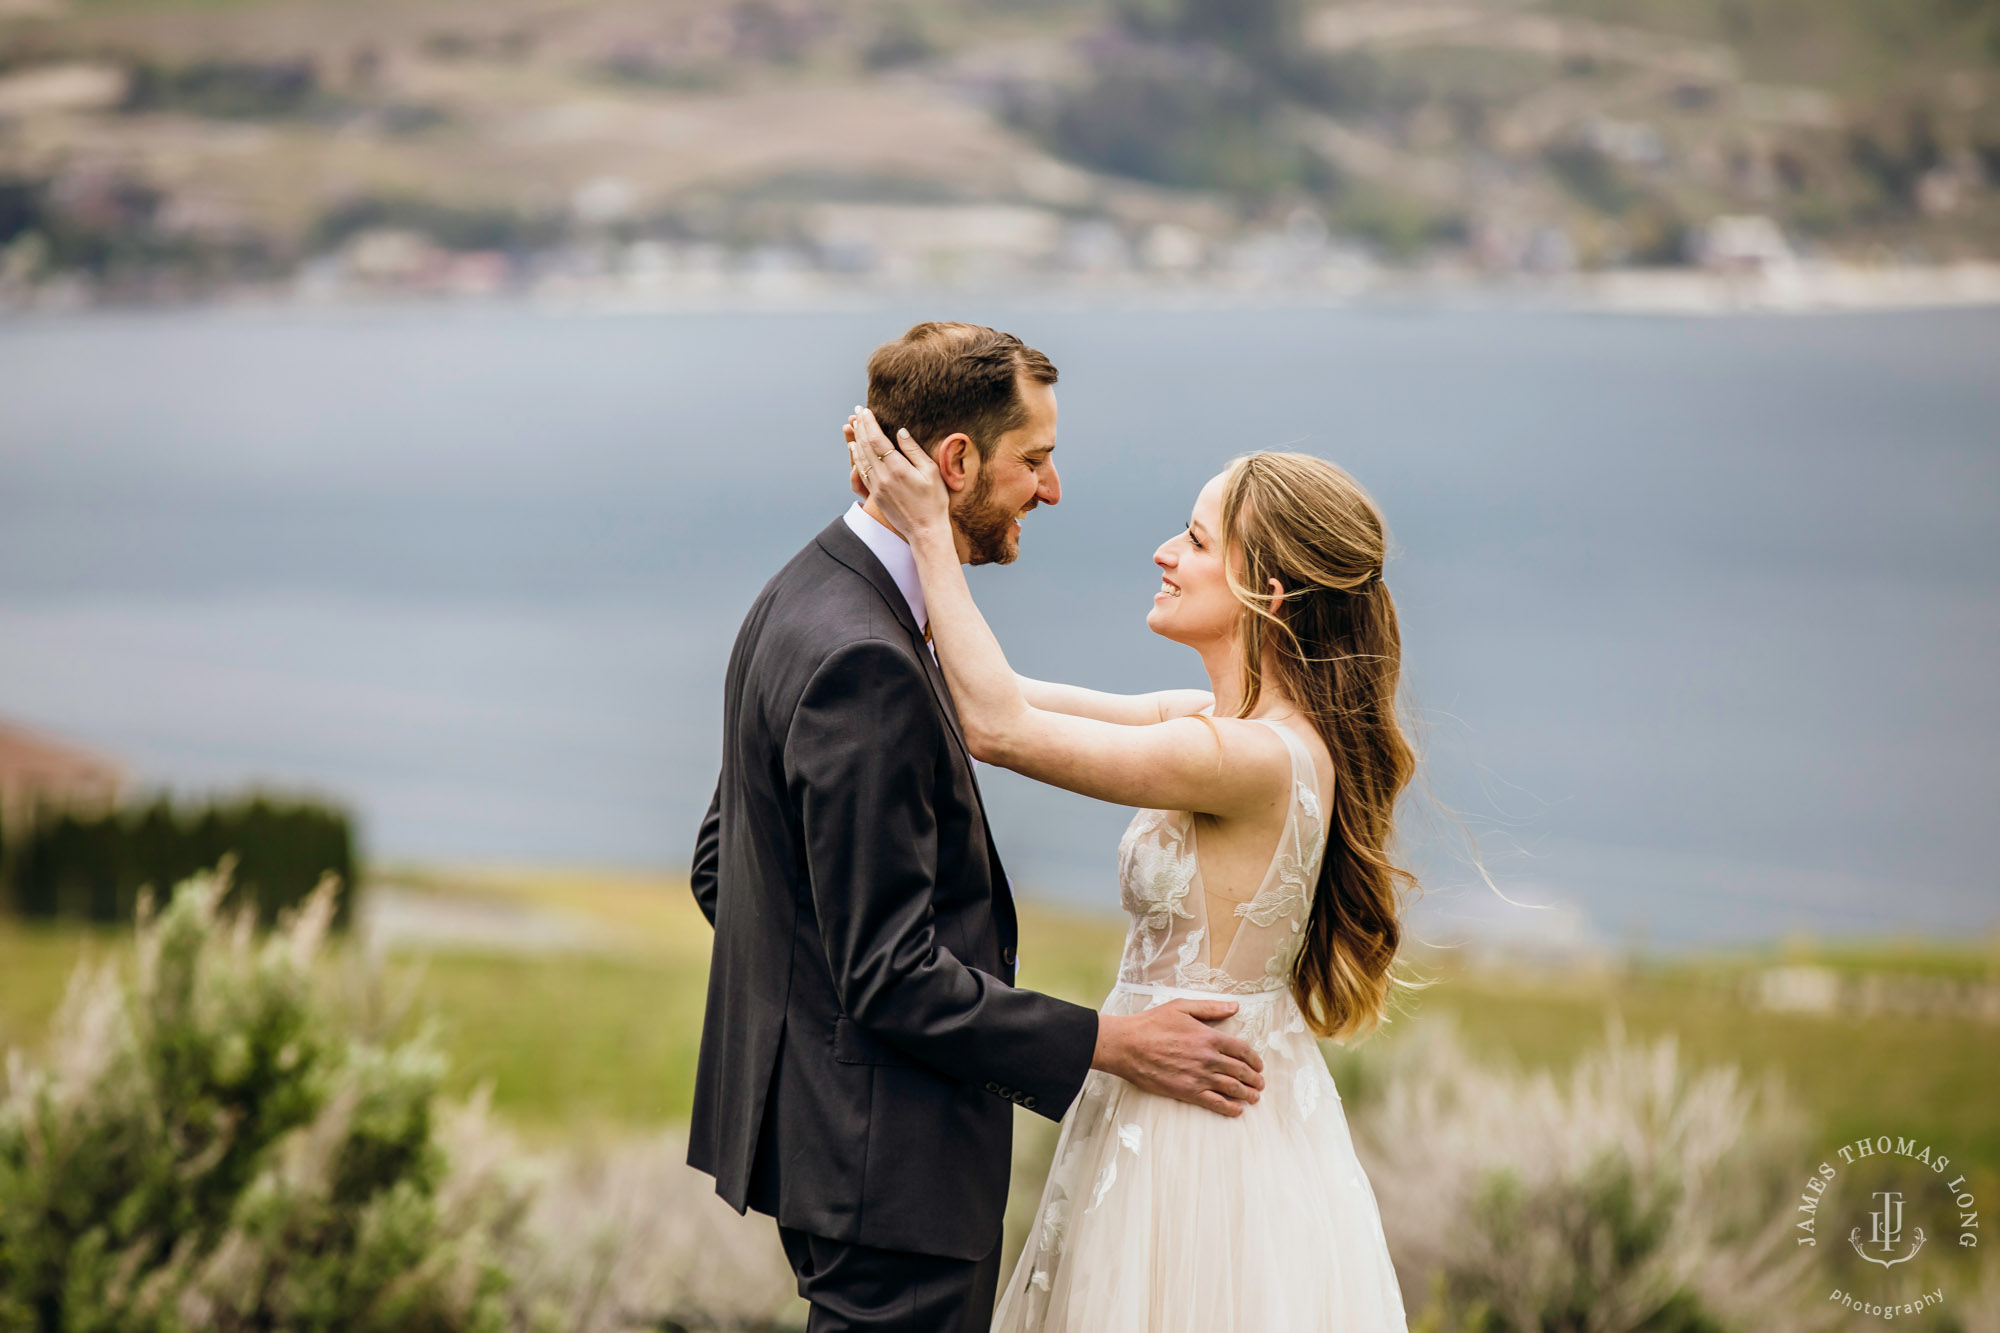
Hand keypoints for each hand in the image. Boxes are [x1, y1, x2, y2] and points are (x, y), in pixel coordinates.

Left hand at [846, 407, 949, 540]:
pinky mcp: (875, 495)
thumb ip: (914, 451)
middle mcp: (883, 477)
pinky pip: (861, 471)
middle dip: (860, 426)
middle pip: (865, 446)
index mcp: (897, 469)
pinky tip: (854, 448)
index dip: (869, 423)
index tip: (865, 410)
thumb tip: (900, 432)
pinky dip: (856, 457)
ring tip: (853, 425)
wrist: (925, 531)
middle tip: (856, 411)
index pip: (877, 440)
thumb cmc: (934, 501)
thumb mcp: (931, 472)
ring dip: (855, 439)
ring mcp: (877, 487)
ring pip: (860, 458)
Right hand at [1092, 1000, 1264, 1116]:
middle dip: (1254, 1079)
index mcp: (1209, 1037)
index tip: (1258, 1064)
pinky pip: (1215, 1102)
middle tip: (1260, 1084)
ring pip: (1232, 1088)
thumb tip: (1235, 1006)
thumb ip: (1210, 1008)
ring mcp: (1199, 1077)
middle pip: (1241, 1071)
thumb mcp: (1181, 1006)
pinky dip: (1229, 1108)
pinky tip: (1237, 1110)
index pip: (1242, 1050)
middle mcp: (1208, 1058)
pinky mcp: (1187, 1092)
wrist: (1127, 1046)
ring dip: (1247, 1094)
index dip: (1254, 1059)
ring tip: (1254, 1098)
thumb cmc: (1152, 1023)